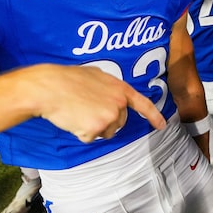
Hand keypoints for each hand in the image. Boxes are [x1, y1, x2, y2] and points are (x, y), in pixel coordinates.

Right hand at [36, 64, 164, 141]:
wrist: (50, 87)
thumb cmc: (68, 79)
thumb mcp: (97, 75)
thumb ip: (110, 87)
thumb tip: (112, 94)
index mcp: (121, 89)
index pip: (143, 104)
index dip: (153, 116)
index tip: (162, 126)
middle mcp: (120, 103)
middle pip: (119, 123)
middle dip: (105, 120)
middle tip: (86, 108)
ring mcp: (110, 115)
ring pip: (106, 132)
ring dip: (93, 127)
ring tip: (79, 112)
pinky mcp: (97, 127)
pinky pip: (90, 137)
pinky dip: (81, 132)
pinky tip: (73, 119)